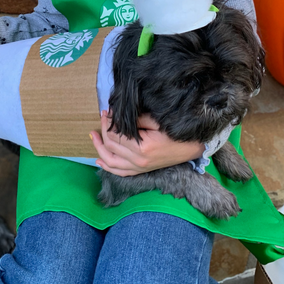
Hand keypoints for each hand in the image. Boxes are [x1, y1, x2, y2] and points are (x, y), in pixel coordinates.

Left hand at [90, 111, 204, 176]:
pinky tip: (99, 161)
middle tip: (103, 117)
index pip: (115, 135)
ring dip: (99, 149)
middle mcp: (138, 161)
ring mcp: (139, 168)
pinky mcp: (140, 171)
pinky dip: (108, 167)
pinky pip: (119, 172)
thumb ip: (137, 119)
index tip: (107, 111)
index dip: (108, 122)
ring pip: (111, 162)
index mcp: (142, 148)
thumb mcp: (156, 122)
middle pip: (111, 146)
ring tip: (93, 136)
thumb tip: (117, 115)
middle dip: (103, 130)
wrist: (190, 148)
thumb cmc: (175, 132)